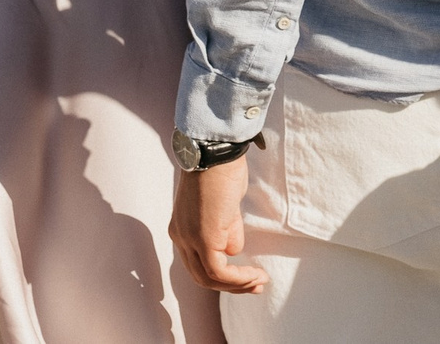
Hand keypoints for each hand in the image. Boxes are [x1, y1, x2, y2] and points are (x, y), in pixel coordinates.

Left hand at [170, 159, 267, 294]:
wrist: (217, 153)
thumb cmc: (223, 171)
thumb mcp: (226, 207)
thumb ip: (227, 229)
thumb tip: (233, 251)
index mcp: (181, 228)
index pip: (198, 262)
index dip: (223, 274)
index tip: (247, 276)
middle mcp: (180, 237)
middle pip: (201, 276)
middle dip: (231, 285)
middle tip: (256, 285)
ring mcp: (189, 239)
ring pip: (209, 278)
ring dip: (238, 284)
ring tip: (260, 281)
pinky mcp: (203, 239)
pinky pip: (219, 271)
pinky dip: (238, 278)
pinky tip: (255, 275)